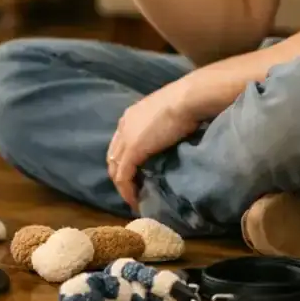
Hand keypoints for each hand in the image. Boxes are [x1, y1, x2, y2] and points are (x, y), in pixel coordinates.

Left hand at [106, 86, 199, 209]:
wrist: (186, 99)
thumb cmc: (185, 102)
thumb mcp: (167, 115)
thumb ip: (161, 127)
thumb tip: (168, 138)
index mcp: (130, 116)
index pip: (119, 143)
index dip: (123, 160)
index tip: (135, 174)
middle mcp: (123, 127)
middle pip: (113, 157)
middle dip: (119, 175)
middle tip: (132, 190)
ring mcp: (126, 139)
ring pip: (115, 168)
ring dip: (122, 186)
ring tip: (133, 199)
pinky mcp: (132, 151)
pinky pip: (123, 176)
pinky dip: (127, 190)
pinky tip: (135, 201)